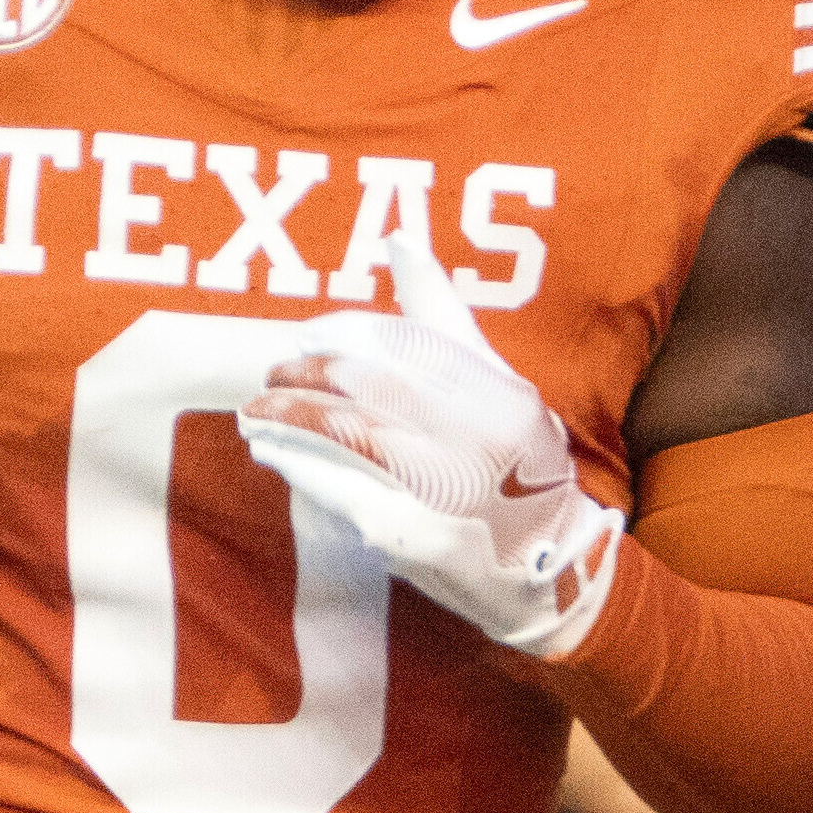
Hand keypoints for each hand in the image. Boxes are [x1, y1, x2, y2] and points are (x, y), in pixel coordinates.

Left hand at [239, 234, 622, 658]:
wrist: (558, 571)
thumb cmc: (520, 471)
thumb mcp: (502, 388)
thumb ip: (446, 321)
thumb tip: (398, 241)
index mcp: (499, 393)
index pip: (406, 346)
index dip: (344, 335)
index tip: (308, 336)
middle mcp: (480, 435)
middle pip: (371, 387)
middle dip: (309, 375)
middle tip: (271, 374)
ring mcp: (452, 488)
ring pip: (350, 436)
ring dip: (291, 420)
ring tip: (255, 413)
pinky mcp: (420, 536)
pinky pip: (344, 491)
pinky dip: (301, 467)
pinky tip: (271, 453)